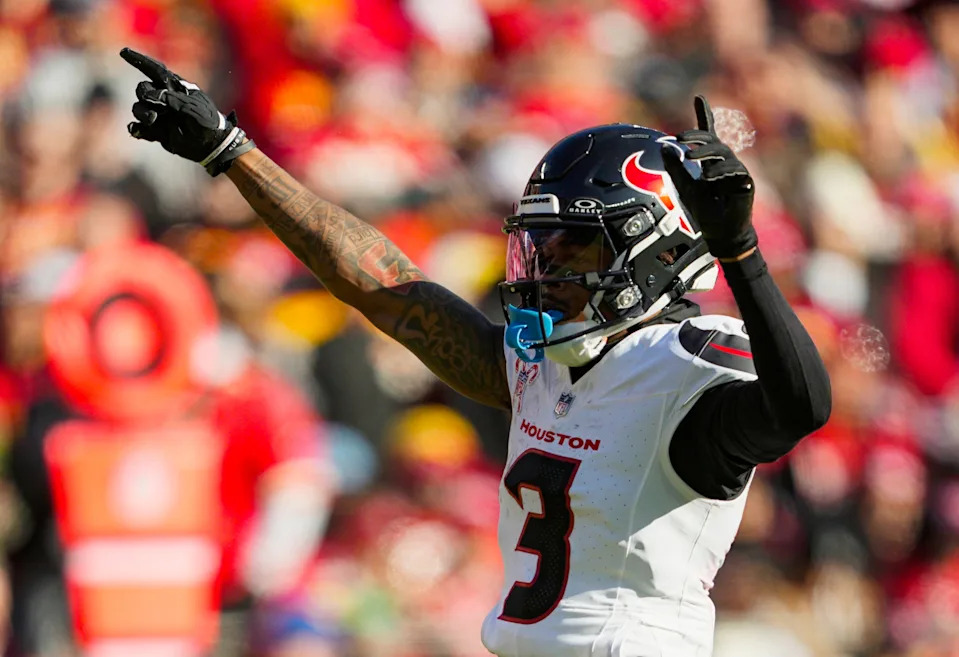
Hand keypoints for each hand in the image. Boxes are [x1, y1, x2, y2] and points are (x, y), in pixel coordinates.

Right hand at [120, 47, 254, 175]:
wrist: (212, 144)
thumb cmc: (207, 121)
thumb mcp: (193, 107)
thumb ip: (173, 99)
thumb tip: (152, 96)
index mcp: (175, 88)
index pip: (155, 70)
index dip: (139, 61)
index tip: (124, 52)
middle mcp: (165, 99)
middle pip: (143, 89)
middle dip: (144, 94)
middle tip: (155, 106)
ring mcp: (160, 115)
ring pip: (139, 108)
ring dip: (142, 112)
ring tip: (152, 119)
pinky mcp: (157, 132)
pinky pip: (140, 128)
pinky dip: (136, 129)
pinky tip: (136, 130)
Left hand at [661, 95, 756, 259]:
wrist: (719, 233)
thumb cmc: (703, 210)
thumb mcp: (683, 187)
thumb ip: (674, 167)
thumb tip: (664, 146)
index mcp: (710, 161)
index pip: (708, 135)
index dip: (704, 115)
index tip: (698, 97)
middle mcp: (725, 162)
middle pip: (714, 142)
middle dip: (697, 137)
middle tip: (680, 140)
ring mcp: (736, 171)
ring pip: (724, 154)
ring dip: (706, 154)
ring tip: (690, 159)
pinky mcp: (745, 182)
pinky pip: (735, 170)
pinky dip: (720, 171)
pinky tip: (708, 176)